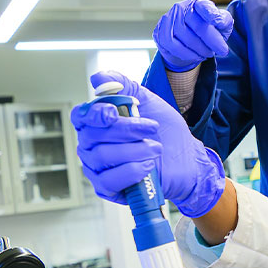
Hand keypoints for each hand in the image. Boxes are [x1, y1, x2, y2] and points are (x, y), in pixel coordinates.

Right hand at [70, 71, 225, 217]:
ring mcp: (97, 168)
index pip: (81, 116)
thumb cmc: (164, 131)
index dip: (93, 114)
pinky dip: (131, 171)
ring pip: (103, 157)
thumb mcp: (148, 102)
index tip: (113, 112)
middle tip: (152, 127)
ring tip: (157, 148)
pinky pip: (108, 181)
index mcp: (98, 123)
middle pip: (92, 136)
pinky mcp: (108, 189)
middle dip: (126, 130)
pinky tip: (149, 166)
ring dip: (135, 150)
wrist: (187, 159)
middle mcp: (92, 145)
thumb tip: (98, 78)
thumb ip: (124, 86)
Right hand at [153, 0, 234, 71]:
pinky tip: (195, 56)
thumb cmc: (207, 31)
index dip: (210, 13)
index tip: (216, 22)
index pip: (203, 6)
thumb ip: (223, 20)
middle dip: (211, 41)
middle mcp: (181, 8)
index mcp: (197, 3)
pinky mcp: (159, 32)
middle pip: (197, 25)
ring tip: (207, 54)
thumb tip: (218, 21)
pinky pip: (171, 45)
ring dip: (199, 49)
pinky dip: (186, 53)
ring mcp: (168, 19)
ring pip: (184, 37)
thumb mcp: (221, 25)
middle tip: (221, 51)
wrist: (189, 44)